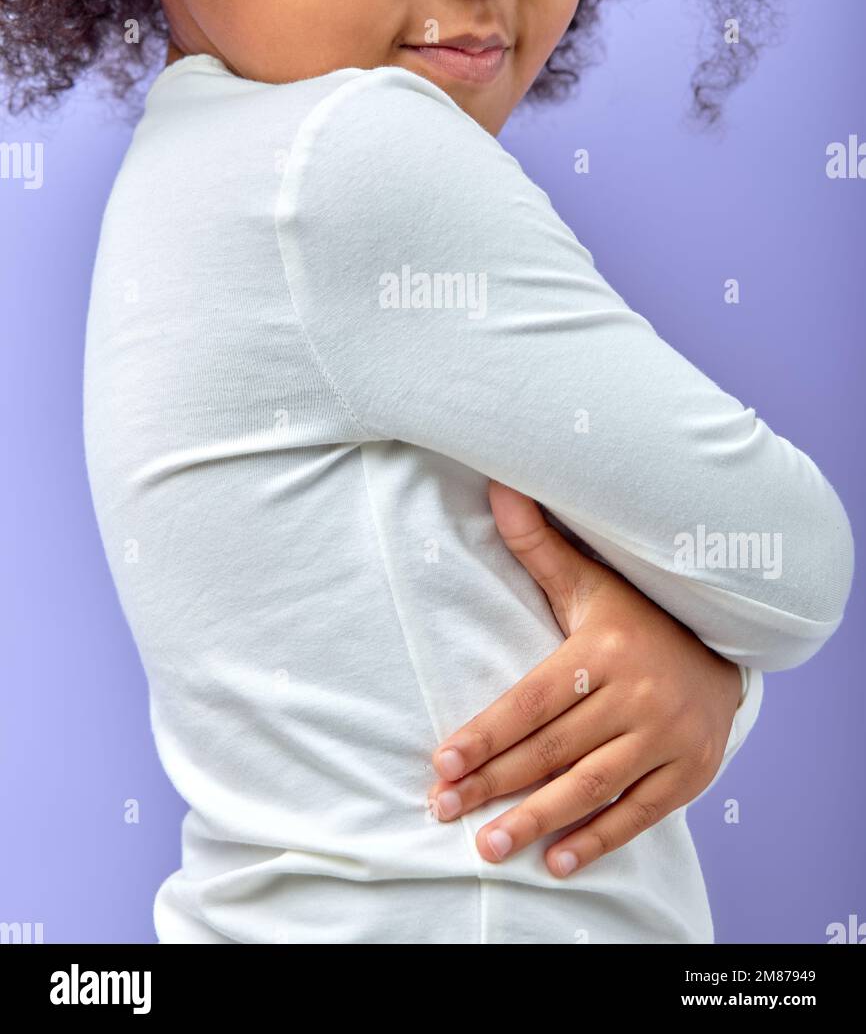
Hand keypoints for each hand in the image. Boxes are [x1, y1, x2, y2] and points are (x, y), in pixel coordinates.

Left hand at [426, 480, 742, 877]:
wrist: (726, 641)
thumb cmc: (639, 615)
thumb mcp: (590, 580)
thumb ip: (538, 545)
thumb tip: (498, 484)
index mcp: (604, 650)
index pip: (533, 701)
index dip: (486, 734)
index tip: (442, 763)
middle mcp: (637, 696)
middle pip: (554, 749)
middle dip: (495, 783)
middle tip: (444, 809)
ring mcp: (667, 738)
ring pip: (592, 786)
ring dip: (537, 820)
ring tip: (488, 846)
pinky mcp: (690, 772)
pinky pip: (639, 813)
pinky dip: (598, 839)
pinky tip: (557, 860)